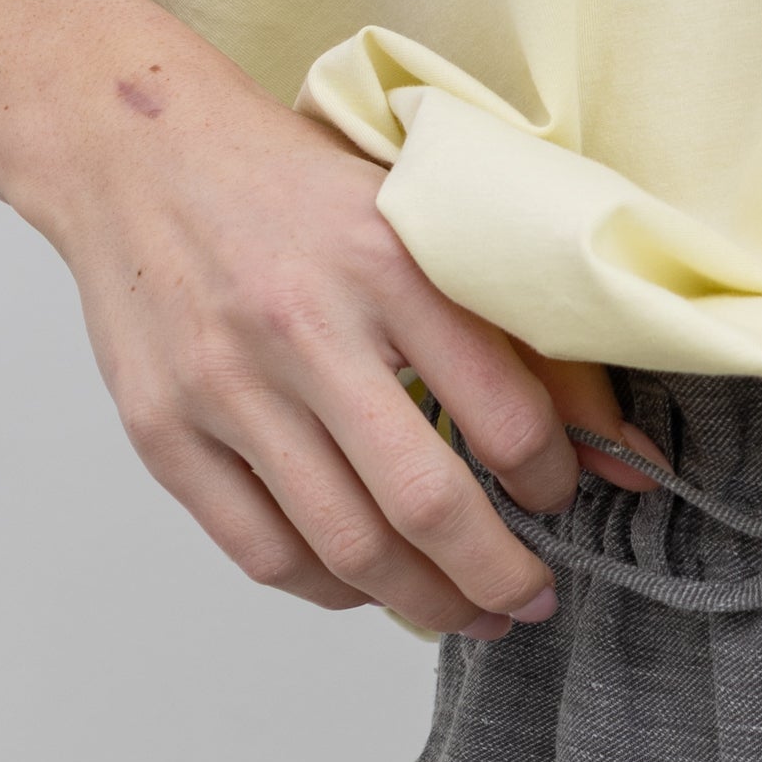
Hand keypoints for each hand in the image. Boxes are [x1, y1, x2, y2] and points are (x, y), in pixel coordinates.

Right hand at [33, 20, 625, 640]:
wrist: (135, 150)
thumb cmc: (290, 185)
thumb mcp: (416, 219)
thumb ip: (520, 329)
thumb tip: (626, 453)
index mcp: (387, 260)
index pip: (504, 413)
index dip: (555, 480)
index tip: (564, 494)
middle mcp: (305, 326)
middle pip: (427, 502)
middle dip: (499, 576)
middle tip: (532, 600)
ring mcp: (225, 386)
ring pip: (346, 546)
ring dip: (424, 601)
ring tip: (466, 611)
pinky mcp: (164, 433)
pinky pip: (263, 552)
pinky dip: (329, 589)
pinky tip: (369, 585)